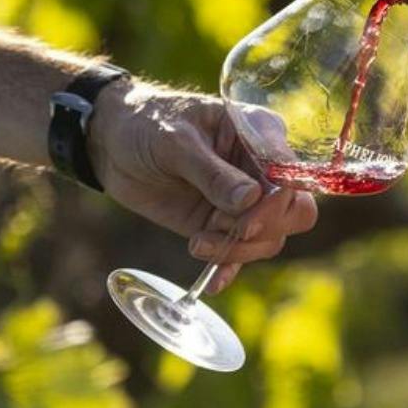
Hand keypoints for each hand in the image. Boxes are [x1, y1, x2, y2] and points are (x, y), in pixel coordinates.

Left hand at [86, 80, 317, 291]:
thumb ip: (212, 172)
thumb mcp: (176, 142)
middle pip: (294, 212)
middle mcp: (260, 169)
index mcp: (259, 134)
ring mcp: (243, 201)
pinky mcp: (221, 224)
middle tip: (227, 234)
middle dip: (265, 230)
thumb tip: (249, 200)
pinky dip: (228, 268)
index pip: (289, 176)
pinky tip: (211, 283)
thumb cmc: (148, 124)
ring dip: (236, 250)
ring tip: (195, 244)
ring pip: (269, 238)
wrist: (114, 144)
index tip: (245, 224)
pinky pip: (239, 254)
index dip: (274, 205)